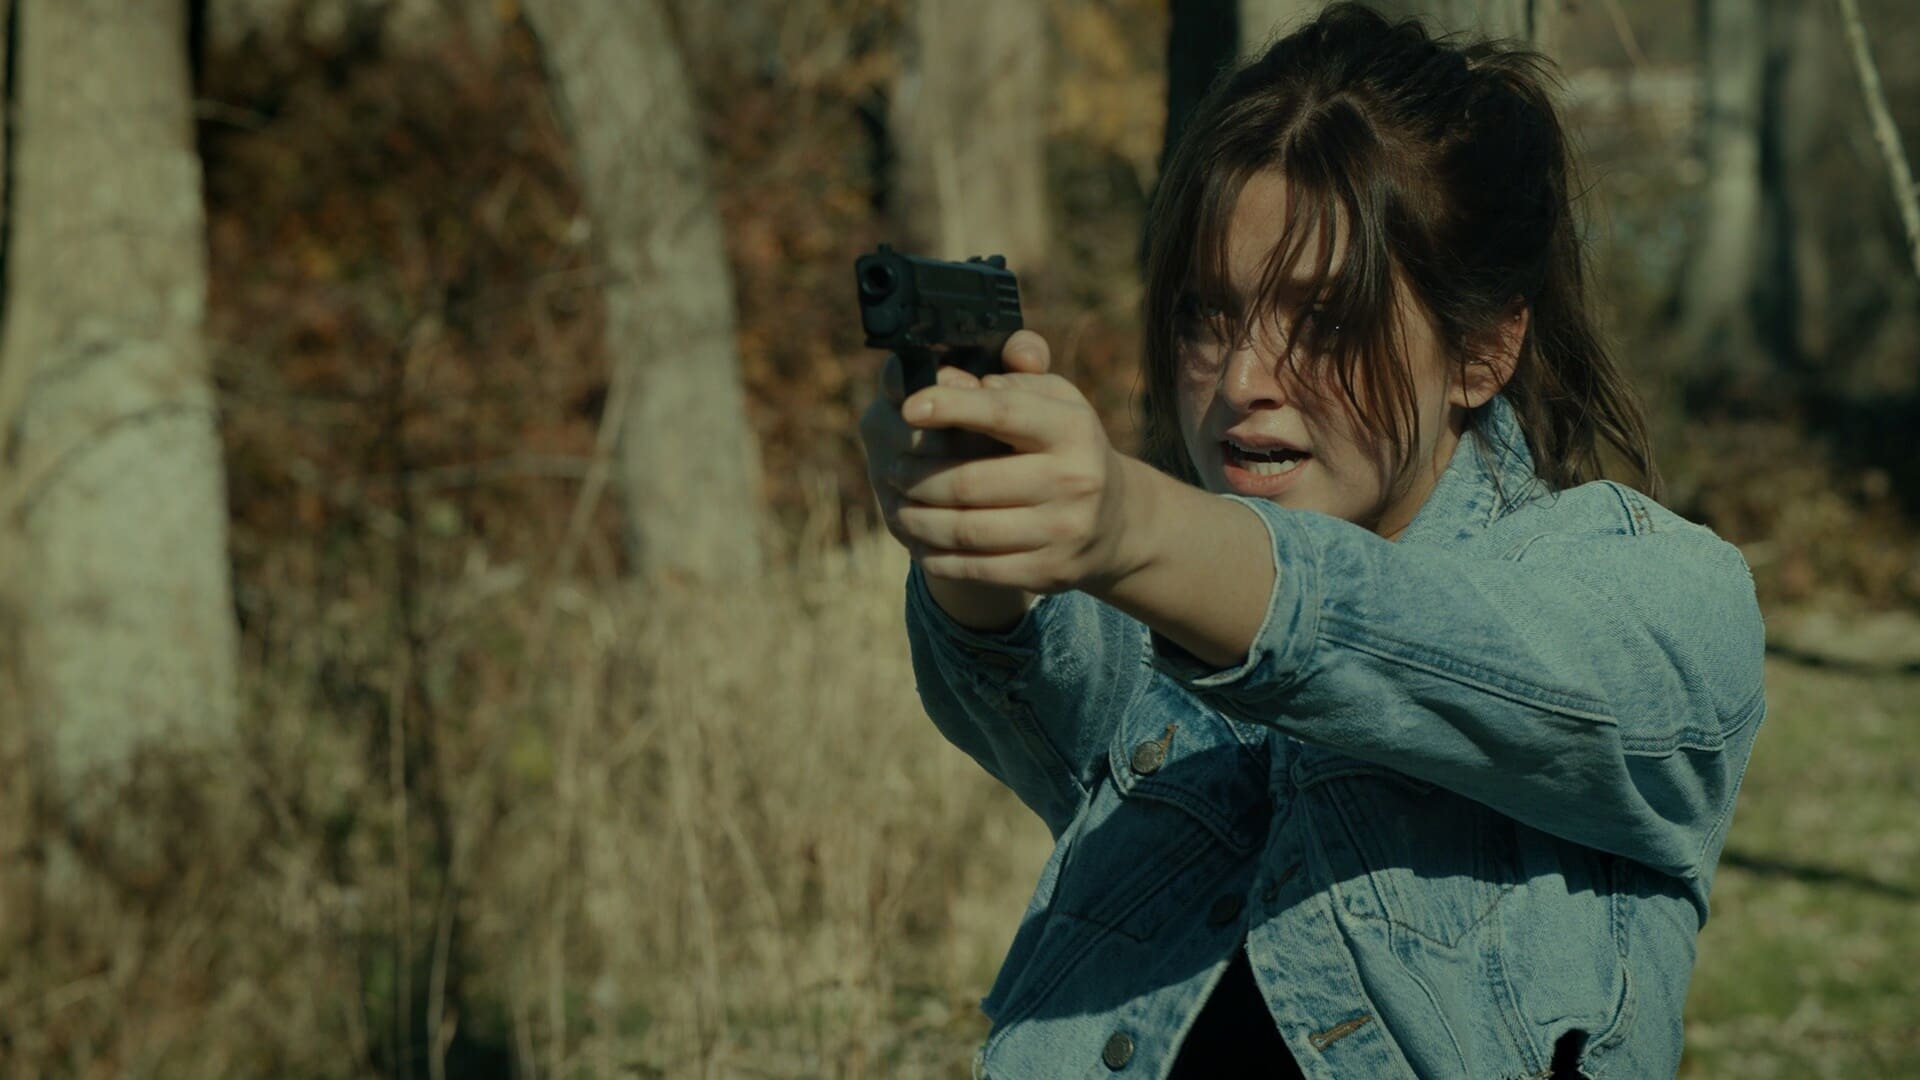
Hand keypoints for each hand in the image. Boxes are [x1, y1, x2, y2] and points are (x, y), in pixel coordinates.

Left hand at [887, 332, 1148, 594]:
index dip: (951, 408)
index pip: (1003, 412)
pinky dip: (937, 556)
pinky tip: (920, 543)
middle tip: (893, 469)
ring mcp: (1063, 531)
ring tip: (900, 506)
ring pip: (965, 530)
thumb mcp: (1055, 402)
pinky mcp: (1048, 572)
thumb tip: (951, 378)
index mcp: (1072, 428)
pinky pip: (975, 568)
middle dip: (918, 476)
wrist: (1116, 522)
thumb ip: (1012, 379)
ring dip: (918, 519)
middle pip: (969, 482)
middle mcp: (1074, 480)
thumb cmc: (1065, 447)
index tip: (908, 407)